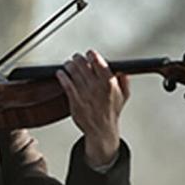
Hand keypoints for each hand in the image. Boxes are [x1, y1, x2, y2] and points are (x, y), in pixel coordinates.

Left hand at [56, 49, 130, 166]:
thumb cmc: (111, 113)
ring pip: (73, 72)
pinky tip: (61, 73)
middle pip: (83, 65)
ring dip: (69, 65)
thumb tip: (123, 70)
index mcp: (109, 83)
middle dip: (78, 58)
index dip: (92, 55)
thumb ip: (124, 82)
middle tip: (76, 58)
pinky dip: (62, 76)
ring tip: (68, 64)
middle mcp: (96, 86)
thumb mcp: (123, 96)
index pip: (98, 62)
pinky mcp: (75, 100)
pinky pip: (66, 84)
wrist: (101, 130)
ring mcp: (84, 93)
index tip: (89, 54)